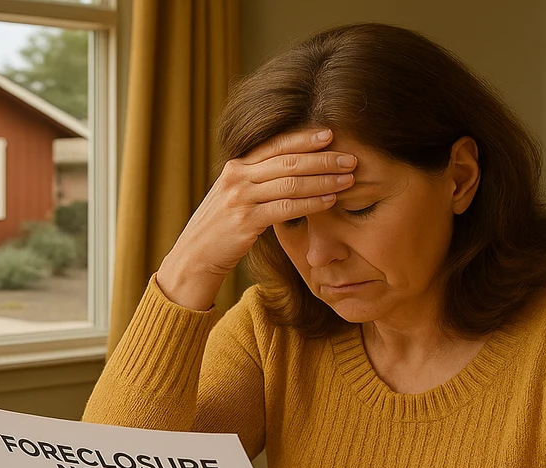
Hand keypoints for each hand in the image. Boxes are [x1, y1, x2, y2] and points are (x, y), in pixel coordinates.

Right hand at [156, 128, 357, 309]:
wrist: (194, 255)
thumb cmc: (221, 227)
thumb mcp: (235, 196)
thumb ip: (257, 180)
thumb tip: (292, 170)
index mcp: (236, 166)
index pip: (275, 145)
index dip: (304, 138)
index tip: (330, 134)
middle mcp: (237, 177)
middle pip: (288, 161)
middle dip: (323, 158)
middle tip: (350, 157)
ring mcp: (240, 198)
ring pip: (291, 183)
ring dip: (324, 180)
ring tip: (348, 178)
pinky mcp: (246, 221)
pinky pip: (286, 208)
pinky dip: (312, 203)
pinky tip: (330, 201)